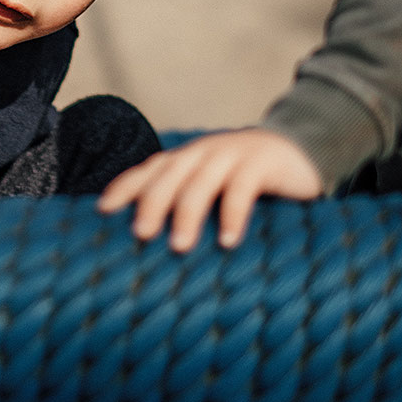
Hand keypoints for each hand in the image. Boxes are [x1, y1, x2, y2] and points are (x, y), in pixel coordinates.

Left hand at [98, 127, 322, 251]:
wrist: (298, 151)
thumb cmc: (246, 182)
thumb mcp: (213, 189)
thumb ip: (187, 207)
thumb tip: (150, 250)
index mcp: (185, 160)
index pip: (147, 170)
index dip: (124, 188)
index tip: (103, 212)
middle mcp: (202, 153)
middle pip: (169, 176)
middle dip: (152, 205)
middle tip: (140, 235)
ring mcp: (231, 154)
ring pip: (201, 181)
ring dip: (188, 214)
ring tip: (179, 246)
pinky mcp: (261, 162)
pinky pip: (243, 187)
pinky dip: (234, 214)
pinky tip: (229, 241)